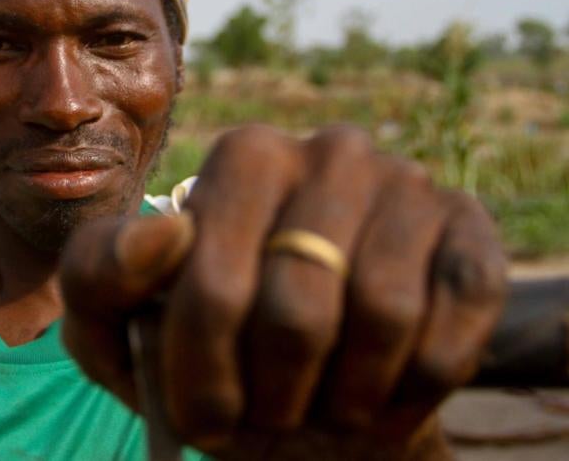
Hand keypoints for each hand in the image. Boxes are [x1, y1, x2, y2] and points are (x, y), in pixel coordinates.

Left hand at [60, 124, 507, 459]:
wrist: (308, 391)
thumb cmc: (205, 350)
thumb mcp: (116, 321)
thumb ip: (99, 273)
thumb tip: (165, 233)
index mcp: (243, 156)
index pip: (212, 285)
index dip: (203, 374)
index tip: (203, 417)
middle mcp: (332, 151)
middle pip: (298, 310)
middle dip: (272, 394)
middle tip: (265, 415)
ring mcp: (408, 184)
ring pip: (382, 318)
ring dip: (343, 396)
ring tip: (321, 401)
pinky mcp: (469, 231)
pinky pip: (451, 328)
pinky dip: (412, 389)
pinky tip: (383, 389)